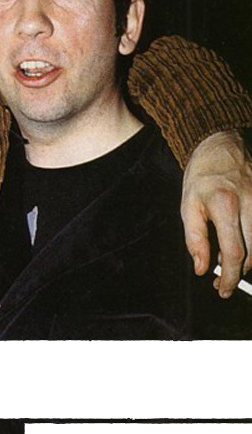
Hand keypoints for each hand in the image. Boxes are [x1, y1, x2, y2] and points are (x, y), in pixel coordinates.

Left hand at [181, 130, 251, 296]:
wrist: (221, 145)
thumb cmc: (202, 176)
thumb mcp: (188, 206)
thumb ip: (194, 240)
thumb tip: (201, 268)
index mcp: (226, 206)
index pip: (234, 252)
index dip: (230, 276)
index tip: (223, 288)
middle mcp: (251, 203)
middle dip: (239, 272)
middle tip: (223, 282)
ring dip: (247, 259)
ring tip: (228, 262)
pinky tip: (240, 244)